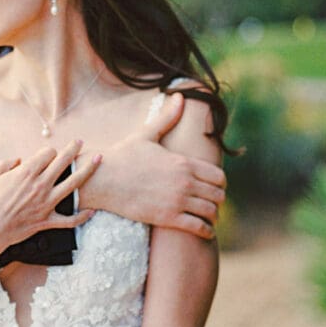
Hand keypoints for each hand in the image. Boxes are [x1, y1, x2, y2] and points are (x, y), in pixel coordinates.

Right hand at [0, 140, 97, 279]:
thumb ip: (5, 164)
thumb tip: (18, 160)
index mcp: (26, 173)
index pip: (47, 153)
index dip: (48, 151)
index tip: (47, 154)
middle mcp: (40, 185)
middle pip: (63, 162)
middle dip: (73, 149)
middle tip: (79, 142)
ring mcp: (46, 204)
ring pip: (74, 184)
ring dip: (88, 170)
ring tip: (98, 160)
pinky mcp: (47, 221)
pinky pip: (69, 220)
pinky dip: (81, 217)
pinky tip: (91, 211)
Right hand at [80, 93, 225, 238]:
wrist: (103, 179)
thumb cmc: (123, 156)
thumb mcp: (147, 135)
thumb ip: (167, 118)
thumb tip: (179, 95)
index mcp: (183, 162)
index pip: (218, 176)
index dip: (221, 184)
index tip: (216, 188)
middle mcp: (185, 182)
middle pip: (218, 195)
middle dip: (218, 200)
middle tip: (212, 204)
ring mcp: (177, 200)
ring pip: (211, 212)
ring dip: (213, 216)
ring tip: (208, 218)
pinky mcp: (167, 217)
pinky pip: (198, 227)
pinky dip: (206, 230)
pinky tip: (205, 231)